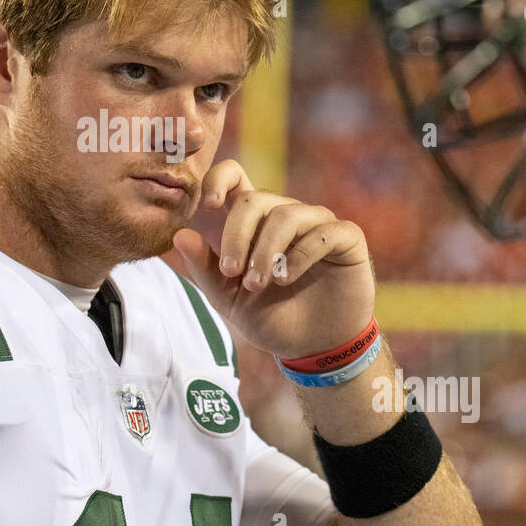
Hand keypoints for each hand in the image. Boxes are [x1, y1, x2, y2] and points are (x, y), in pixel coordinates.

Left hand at [171, 159, 374, 360]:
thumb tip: (179, 235)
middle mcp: (284, 215)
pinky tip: (286, 278)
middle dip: (236, 236)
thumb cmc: (270, 317)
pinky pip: (322, 232)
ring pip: (286, 215)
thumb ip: (205, 268)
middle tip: (232, 273)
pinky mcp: (345, 238)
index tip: (206, 205)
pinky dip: (300, 255)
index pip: (234, 176)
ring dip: (266, 250)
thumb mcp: (228, 298)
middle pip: (254, 199)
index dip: (218, 180)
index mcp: (253, 223)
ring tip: (258, 284)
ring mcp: (317, 223)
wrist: (312, 348)